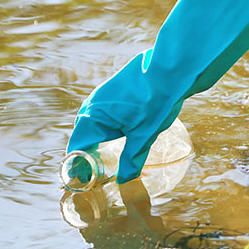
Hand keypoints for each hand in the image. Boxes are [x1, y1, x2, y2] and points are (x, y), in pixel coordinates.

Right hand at [67, 53, 182, 182]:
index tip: (83, 180)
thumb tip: (124, 180)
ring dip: (98, 136)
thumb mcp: (144, 135)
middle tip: (96, 170)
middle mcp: (93, 104)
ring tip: (105, 153)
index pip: (77, 147)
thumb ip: (131, 158)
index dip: (79, 165)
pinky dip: (108, 123)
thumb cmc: (156, 101)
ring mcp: (103, 93)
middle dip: (88, 152)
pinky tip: (120, 130)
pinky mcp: (115, 87)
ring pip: (94, 120)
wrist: (171, 68)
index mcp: (93, 117)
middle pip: (84, 134)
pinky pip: (105, 110)